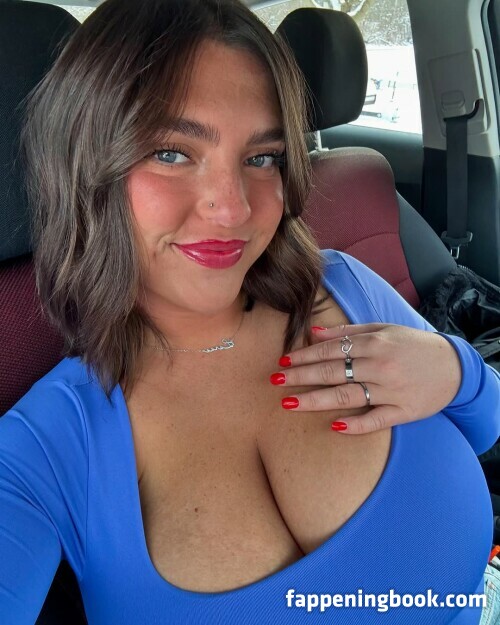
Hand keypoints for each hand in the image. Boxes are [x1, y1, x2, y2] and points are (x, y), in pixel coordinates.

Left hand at [271, 323, 461, 433]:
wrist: (453, 366)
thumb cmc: (412, 345)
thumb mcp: (383, 329)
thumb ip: (348, 331)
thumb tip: (314, 332)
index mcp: (375, 343)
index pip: (331, 350)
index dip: (305, 356)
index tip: (283, 362)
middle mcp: (380, 366)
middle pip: (332, 373)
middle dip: (300, 377)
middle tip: (275, 382)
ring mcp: (390, 391)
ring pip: (346, 396)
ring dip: (315, 400)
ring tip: (289, 403)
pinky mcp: (402, 412)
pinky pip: (375, 420)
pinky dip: (355, 425)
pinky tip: (333, 426)